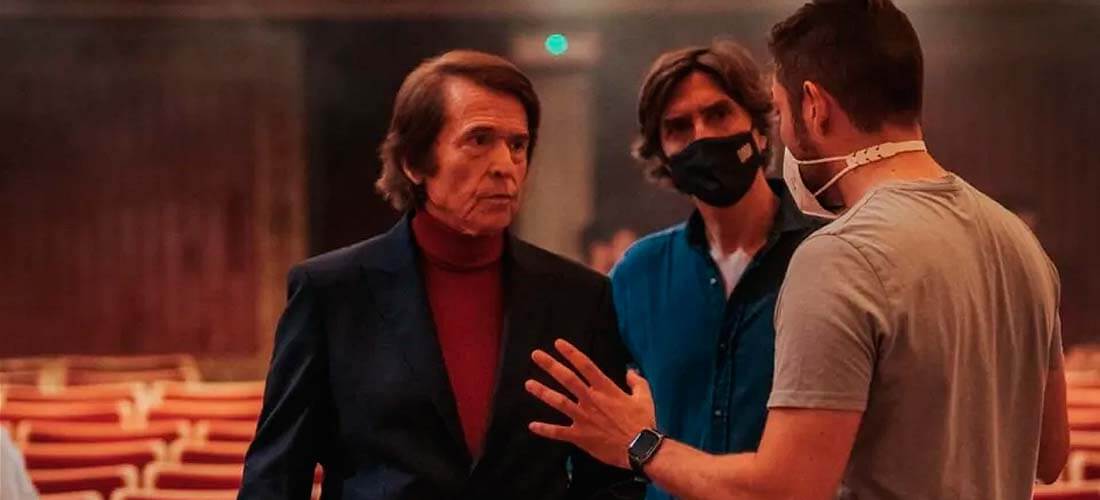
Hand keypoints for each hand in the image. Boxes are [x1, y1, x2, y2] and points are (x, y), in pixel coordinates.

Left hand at [525, 338, 656, 468]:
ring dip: (542, 392)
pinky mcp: (580, 436)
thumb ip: (636, 382)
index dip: (571, 353)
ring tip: (528, 384)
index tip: (558, 343)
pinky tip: (532, 425)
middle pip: (567, 378)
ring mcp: (583, 418)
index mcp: (606, 389)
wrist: (640, 449)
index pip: (585, 365)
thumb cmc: (643, 422)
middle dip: (550, 365)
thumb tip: (630, 371)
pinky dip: (545, 429)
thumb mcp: (644, 397)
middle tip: (535, 355)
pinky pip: (559, 432)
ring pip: (559, 402)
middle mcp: (591, 400)